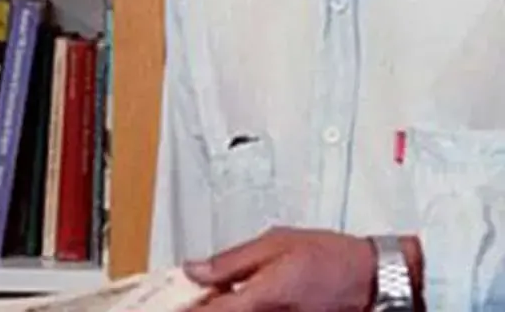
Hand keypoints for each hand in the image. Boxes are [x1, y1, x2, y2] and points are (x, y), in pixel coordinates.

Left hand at [185, 226, 376, 311]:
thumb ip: (230, 261)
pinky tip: (241, 300)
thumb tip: (195, 269)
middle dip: (205, 306)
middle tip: (192, 296)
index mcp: (261, 298)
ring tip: (219, 294)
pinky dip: (243, 308)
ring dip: (224, 307)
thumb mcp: (275, 243)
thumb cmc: (334, 258)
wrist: (378, 281)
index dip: (185, 309)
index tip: (169, 303)